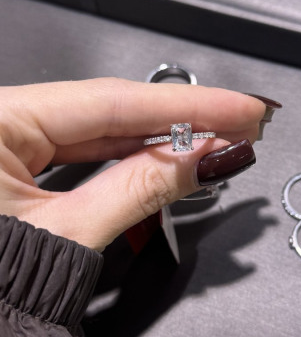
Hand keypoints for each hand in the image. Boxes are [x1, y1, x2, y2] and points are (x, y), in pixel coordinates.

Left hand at [0, 78, 268, 249]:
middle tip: (240, 122)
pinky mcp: (18, 161)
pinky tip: (166, 157)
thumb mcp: (66, 235)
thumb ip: (138, 190)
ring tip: (214, 139)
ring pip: (100, 130)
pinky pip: (84, 151)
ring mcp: (8, 139)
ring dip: (160, 139)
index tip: (240, 108)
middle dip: (181, 120)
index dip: (186, 105)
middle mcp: (1, 120)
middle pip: (109, 111)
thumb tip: (207, 159)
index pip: (110, 102)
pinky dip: (129, 157)